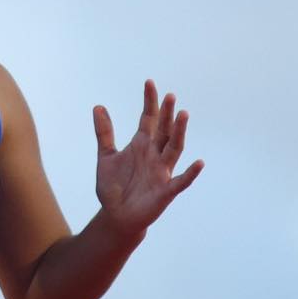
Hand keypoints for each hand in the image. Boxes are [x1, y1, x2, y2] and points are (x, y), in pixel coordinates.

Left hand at [93, 79, 202, 237]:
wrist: (116, 215)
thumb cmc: (114, 186)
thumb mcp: (105, 156)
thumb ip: (104, 133)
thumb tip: (98, 106)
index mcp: (141, 145)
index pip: (148, 119)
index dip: (149, 102)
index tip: (149, 82)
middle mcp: (154, 155)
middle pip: (164, 130)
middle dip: (167, 114)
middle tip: (170, 96)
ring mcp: (162, 172)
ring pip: (174, 149)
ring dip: (179, 133)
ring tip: (184, 115)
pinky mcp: (165, 191)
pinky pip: (180, 181)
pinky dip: (190, 173)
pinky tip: (199, 163)